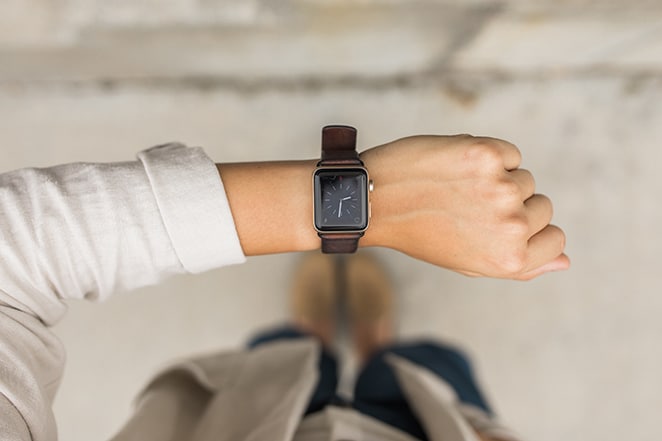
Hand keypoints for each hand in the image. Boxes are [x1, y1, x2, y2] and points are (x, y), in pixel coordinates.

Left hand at [361, 135, 568, 279]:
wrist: (376, 199)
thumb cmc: (422, 233)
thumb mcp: (470, 263)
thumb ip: (521, 265)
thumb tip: (564, 261)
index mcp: (511, 260)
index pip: (555, 238)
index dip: (528, 230)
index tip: (497, 226)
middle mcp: (512, 226)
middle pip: (543, 206)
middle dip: (513, 205)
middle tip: (468, 209)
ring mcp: (501, 189)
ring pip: (525, 178)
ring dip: (498, 180)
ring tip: (458, 189)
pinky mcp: (486, 155)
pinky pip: (510, 153)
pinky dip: (490, 156)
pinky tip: (458, 168)